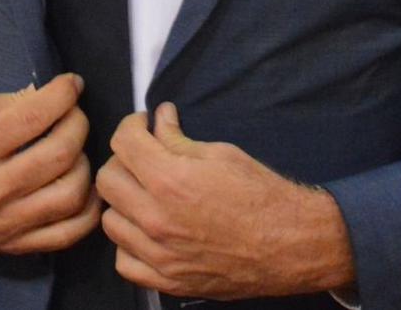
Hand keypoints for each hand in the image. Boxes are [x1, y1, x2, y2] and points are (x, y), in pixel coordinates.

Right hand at [0, 74, 98, 253]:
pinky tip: (83, 186)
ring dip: (84, 162)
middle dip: (77, 124)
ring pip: (70, 194)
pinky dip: (88, 208)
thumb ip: (5, 102)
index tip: (72, 84)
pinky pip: (68, 234)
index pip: (33, 117)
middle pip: (59, 154)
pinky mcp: (14, 246)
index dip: (63, 94)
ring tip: (74, 148)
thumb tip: (50, 98)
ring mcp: (5, 224)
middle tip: (74, 113)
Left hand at [97, 104, 355, 299]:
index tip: (143, 125)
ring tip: (146, 195)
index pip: (123, 142)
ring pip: (110, 221)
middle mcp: (157, 219)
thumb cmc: (262, 196)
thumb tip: (158, 120)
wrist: (292, 244)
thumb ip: (179, 138)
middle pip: (108, 180)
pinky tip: (148, 232)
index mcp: (170, 180)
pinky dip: (130, 245)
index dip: (132, 124)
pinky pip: (124, 262)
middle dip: (124, 160)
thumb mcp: (221, 154)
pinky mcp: (168, 280)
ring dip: (124, 203)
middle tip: (145, 157)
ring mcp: (160, 254)